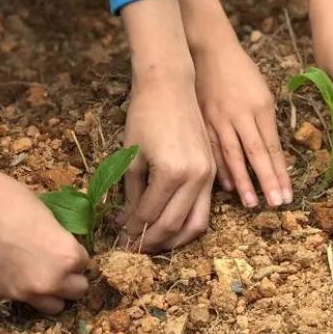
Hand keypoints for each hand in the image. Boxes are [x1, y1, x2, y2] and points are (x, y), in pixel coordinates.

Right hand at [0, 134, 88, 314]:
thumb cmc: (12, 200)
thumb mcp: (50, 217)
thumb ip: (61, 241)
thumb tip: (63, 248)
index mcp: (67, 256)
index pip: (84, 263)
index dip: (74, 254)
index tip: (64, 246)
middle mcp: (51, 280)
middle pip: (78, 290)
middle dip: (71, 276)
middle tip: (58, 262)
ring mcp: (25, 291)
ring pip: (56, 306)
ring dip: (54, 292)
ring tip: (43, 274)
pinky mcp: (2, 294)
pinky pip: (26, 301)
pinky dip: (28, 291)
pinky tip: (18, 272)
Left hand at [121, 68, 215, 252]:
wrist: (170, 86)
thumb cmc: (144, 116)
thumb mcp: (131, 157)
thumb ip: (131, 194)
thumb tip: (127, 224)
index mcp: (171, 172)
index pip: (150, 215)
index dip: (132, 231)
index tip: (119, 238)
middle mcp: (196, 177)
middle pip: (175, 226)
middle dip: (152, 242)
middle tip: (134, 248)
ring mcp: (209, 175)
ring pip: (197, 224)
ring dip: (176, 240)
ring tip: (155, 243)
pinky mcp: (213, 171)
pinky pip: (204, 208)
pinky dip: (189, 223)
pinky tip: (171, 224)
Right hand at [193, 43, 291, 206]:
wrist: (209, 51)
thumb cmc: (240, 72)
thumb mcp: (263, 93)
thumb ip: (266, 123)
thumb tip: (269, 154)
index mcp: (261, 107)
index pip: (273, 147)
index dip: (281, 172)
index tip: (287, 194)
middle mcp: (241, 115)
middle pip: (257, 154)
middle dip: (267, 181)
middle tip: (275, 204)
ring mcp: (220, 119)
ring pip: (233, 155)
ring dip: (243, 181)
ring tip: (252, 202)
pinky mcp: (203, 120)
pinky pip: (212, 148)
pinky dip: (220, 167)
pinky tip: (226, 186)